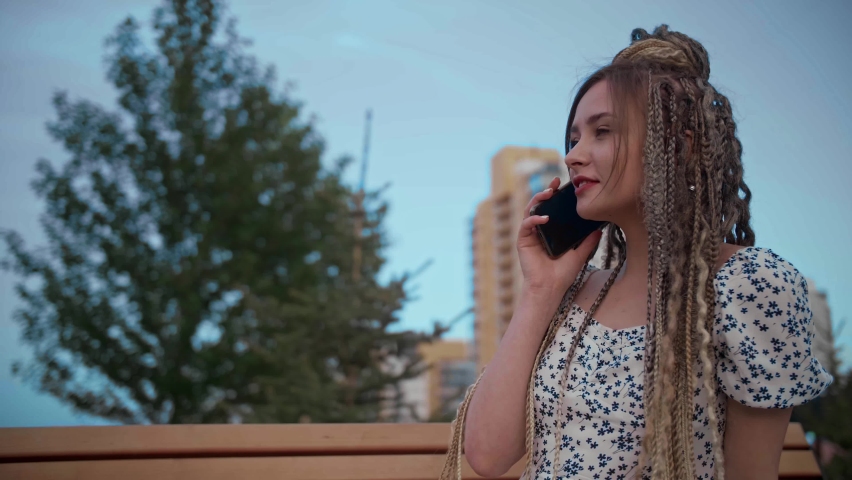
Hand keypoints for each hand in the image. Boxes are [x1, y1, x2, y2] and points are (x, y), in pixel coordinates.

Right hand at [517, 176, 602, 297]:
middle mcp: (539, 230)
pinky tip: (544, 218)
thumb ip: (588, 241)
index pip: (552, 208)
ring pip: (530, 210)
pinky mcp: (523, 241)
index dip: (556, 196)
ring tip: (548, 193)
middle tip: (555, 183)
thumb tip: (600, 228)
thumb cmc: (562, 274)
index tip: (565, 186)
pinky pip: (526, 225)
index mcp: (551, 231)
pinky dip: (534, 219)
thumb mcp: (580, 254)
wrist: (551, 288)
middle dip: (546, 191)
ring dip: (537, 199)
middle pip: (540, 205)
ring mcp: (530, 234)